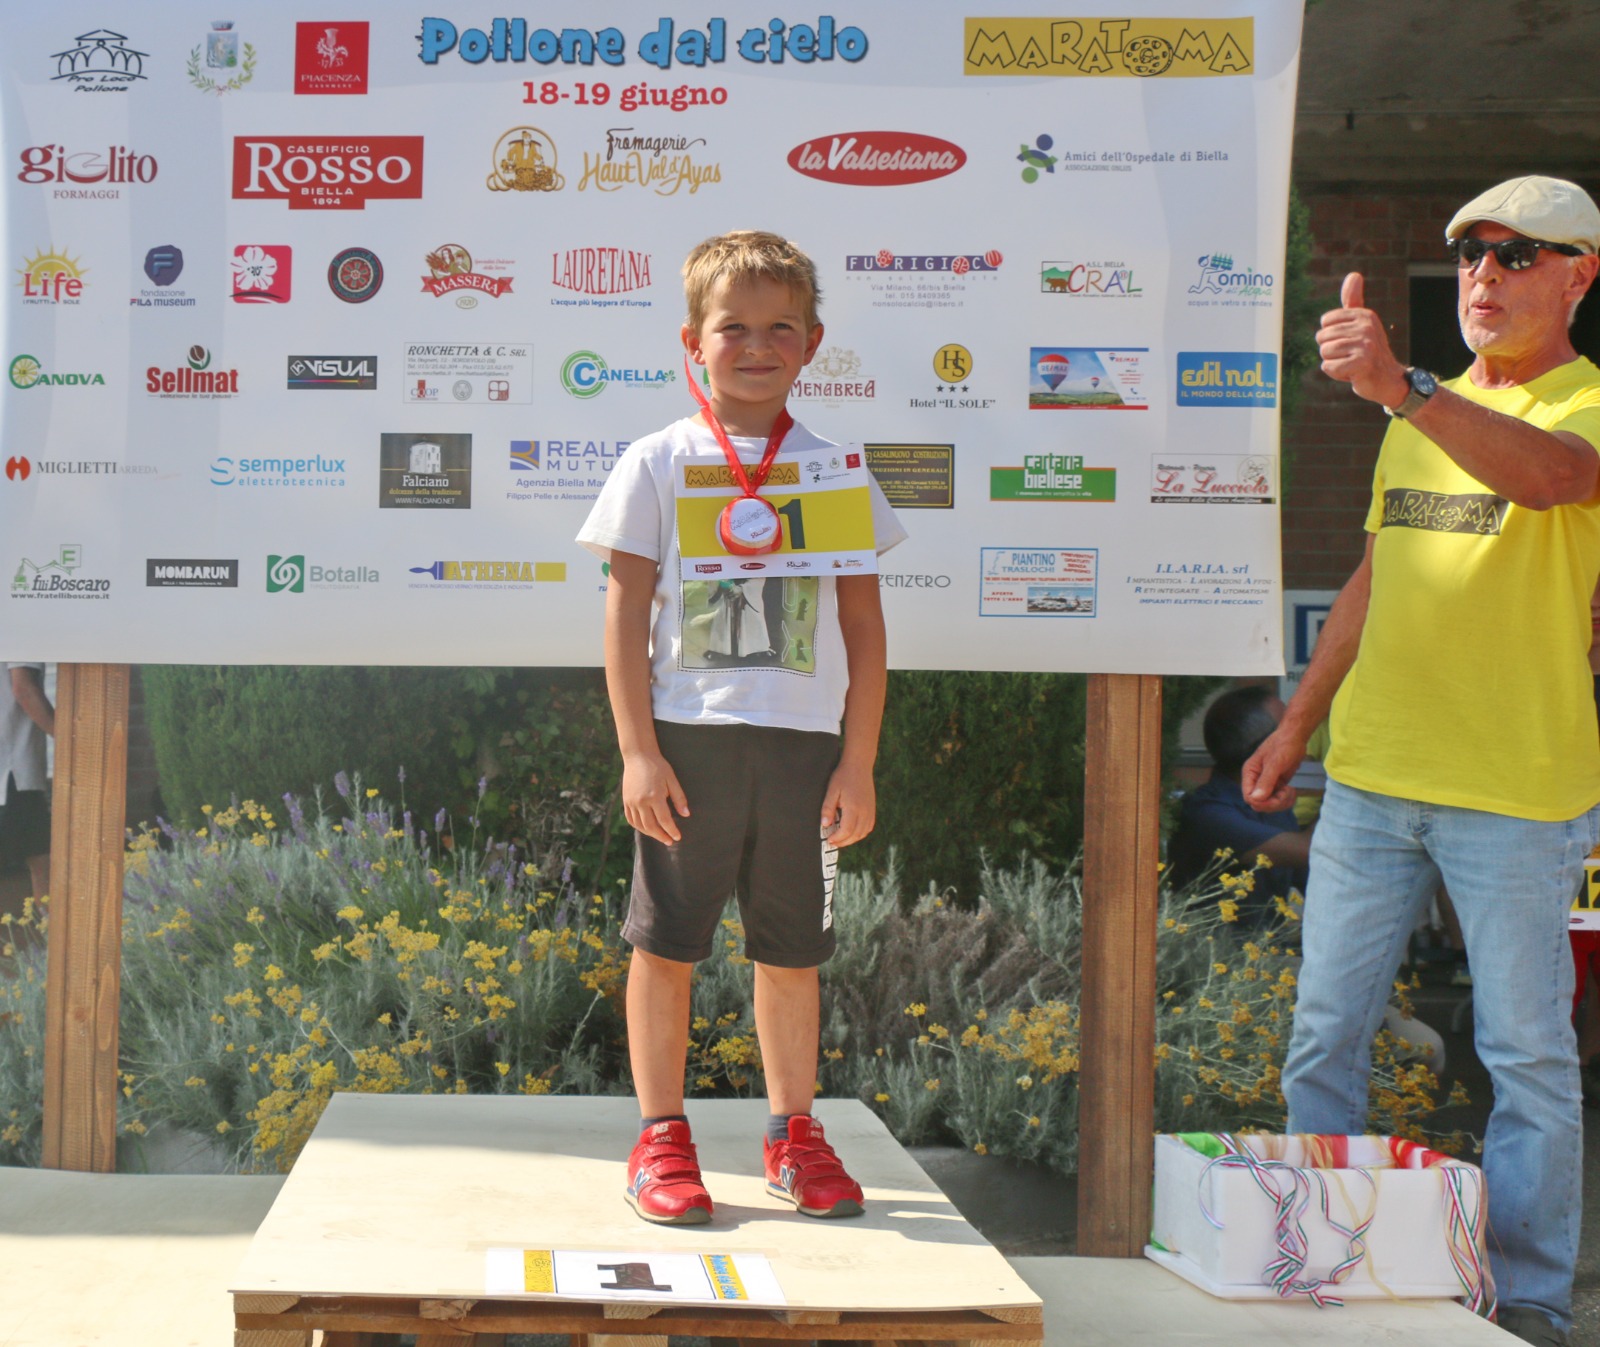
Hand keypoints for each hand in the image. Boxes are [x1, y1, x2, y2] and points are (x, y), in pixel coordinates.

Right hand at [621, 751, 688, 844]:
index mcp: (654, 796)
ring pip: (640, 825)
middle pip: (651, 826)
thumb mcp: (672, 780)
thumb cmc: (658, 766)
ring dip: (650, 834)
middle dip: (661, 836)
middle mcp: (641, 801)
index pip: (664, 820)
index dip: (672, 830)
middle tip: (670, 841)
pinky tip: (647, 829)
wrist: (638, 756)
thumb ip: (679, 798)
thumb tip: (686, 815)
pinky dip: (639, 827)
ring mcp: (631, 802)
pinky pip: (631, 819)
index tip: (678, 837)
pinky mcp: (626, 801)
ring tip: (660, 836)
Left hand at [820, 759, 874, 848]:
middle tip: (832, 842)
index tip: (828, 839)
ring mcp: (870, 811)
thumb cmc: (843, 776)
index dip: (837, 838)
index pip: (846, 831)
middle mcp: (864, 812)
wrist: (859, 765)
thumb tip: (825, 824)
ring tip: (840, 839)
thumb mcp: (832, 790)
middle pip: (855, 835)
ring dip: (851, 839)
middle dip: (843, 842)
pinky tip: (852, 832)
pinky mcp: (872, 809)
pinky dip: (860, 834)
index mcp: (854, 808)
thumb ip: (828, 808)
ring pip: (863, 833)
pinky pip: (868, 827)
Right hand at [1240, 725, 1304, 813]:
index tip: (1278, 796)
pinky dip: (1286, 800)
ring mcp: (1266, 783)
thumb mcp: (1275, 763)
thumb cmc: (1283, 745)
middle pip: (1259, 803)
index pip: (1249, 796)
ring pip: (1269, 804)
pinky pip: (1278, 800)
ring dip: (1282, 802)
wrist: (1295, 737)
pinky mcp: (1276, 785)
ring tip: (1290, 790)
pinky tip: (1291, 791)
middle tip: (1287, 792)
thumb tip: (1256, 799)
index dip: (1262, 802)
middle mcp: (1256, 780)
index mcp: (1250, 773)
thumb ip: (1265, 781)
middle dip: (1274, 803)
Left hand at [1316, 272, 1409, 408]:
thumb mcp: (1361, 323)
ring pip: (1325, 352)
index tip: (1349, 342)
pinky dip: (1335, 373)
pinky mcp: (1361, 363)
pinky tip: (1351, 373)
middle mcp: (1366, 326)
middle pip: (1322, 338)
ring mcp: (1365, 344)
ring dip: (1333, 362)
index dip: (1331, 336)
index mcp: (1364, 315)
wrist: (1387, 380)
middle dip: (1331, 351)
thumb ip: (1353, 301)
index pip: (1325, 322)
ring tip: (1351, 363)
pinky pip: (1328, 367)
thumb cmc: (1368, 351)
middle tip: (1350, 355)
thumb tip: (1354, 274)